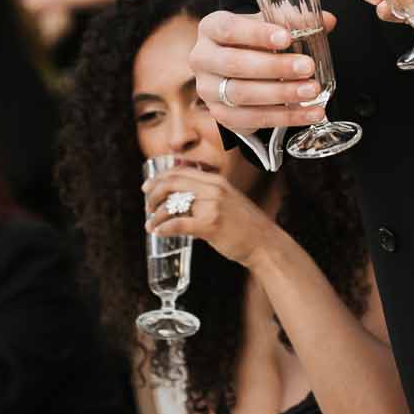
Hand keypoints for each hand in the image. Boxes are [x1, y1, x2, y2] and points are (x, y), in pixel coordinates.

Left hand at [145, 165, 274, 267]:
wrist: (265, 242)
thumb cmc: (246, 226)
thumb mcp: (228, 201)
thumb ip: (208, 197)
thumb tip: (181, 202)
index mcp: (216, 181)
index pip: (180, 171)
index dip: (159, 177)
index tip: (147, 187)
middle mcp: (214, 189)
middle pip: (172, 183)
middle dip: (153, 193)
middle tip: (147, 205)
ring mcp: (212, 206)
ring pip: (172, 204)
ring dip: (156, 214)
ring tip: (150, 224)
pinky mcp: (210, 225)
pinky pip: (178, 224)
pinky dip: (163, 228)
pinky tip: (158, 232)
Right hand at [190, 7, 335, 131]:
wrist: (239, 70)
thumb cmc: (254, 42)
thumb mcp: (269, 26)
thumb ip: (295, 22)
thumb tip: (328, 21)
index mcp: (211, 28)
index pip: (229, 29)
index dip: (257, 34)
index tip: (286, 38)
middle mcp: (202, 58)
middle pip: (234, 64)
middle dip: (274, 67)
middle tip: (306, 67)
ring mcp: (208, 89)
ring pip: (241, 94)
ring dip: (281, 94)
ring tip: (312, 91)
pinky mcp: (220, 115)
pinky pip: (251, 119)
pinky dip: (284, 117)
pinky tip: (310, 113)